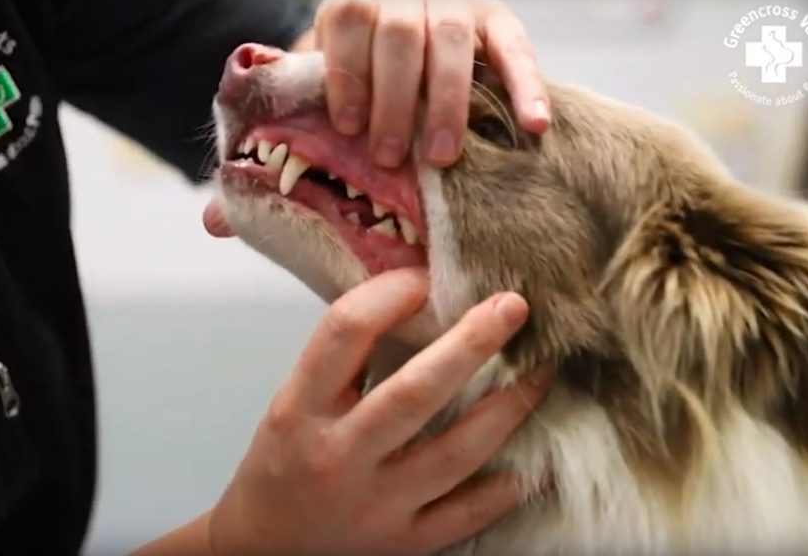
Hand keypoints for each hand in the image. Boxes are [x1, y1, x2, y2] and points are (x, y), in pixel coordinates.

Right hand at [207, 269, 553, 555]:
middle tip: (513, 306)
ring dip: (509, 407)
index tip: (426, 279)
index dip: (391, 293)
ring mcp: (375, 505)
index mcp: (301, 409)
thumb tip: (418, 301)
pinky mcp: (405, 544)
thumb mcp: (293, 403)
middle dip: (472, 343)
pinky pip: (470, 512)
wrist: (264, 550)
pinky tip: (535, 457)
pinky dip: (508, 484)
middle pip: (415, 390)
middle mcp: (338, 455)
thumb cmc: (284, 462)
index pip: (345, 332)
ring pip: (458, 452)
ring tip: (543, 371)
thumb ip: (344, 362)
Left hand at [314, 0, 549, 167]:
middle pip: (399, 34)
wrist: (403, 62)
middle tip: (389, 156)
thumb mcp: (320, 91)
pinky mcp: (496, 22)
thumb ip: (295, 110)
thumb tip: (235, 179)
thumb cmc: (358, 91)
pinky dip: (526, 86)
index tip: (348, 126)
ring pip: (450, 40)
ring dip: (446, 101)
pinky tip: (533, 125)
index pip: (348, 20)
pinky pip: (514, 46)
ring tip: (442, 157)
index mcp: (355, 10)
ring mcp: (452, 8)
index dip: (347, 71)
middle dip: (394, 99)